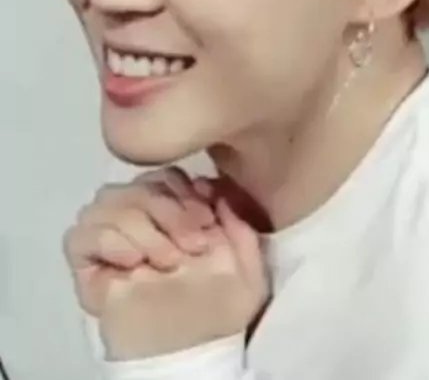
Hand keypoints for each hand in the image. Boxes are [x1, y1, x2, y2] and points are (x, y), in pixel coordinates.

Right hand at [64, 168, 269, 359]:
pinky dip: (109, 240)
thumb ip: (240, 226)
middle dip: (169, 210)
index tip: (207, 218)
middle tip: (193, 245)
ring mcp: (109, 237)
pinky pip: (81, 233)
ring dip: (143, 228)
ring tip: (167, 261)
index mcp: (172, 212)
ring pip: (108, 200)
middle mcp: (138, 217)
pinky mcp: (86, 262)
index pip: (165, 175)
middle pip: (138, 183)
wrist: (191, 351)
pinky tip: (133, 263)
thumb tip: (213, 189)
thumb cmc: (218, 310)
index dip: (184, 190)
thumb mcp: (248, 268)